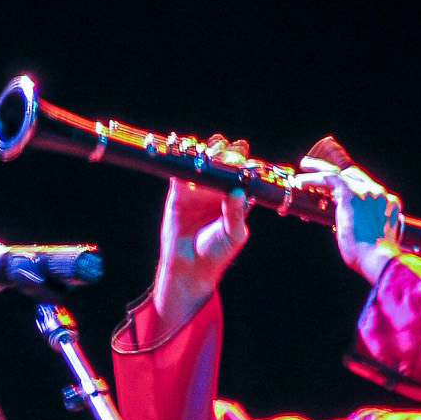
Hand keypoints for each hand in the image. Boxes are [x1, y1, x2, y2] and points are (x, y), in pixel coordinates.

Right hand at [153, 136, 249, 332]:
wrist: (190, 268)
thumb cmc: (216, 254)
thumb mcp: (233, 235)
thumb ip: (236, 214)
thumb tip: (238, 191)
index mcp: (236, 198)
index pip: (240, 173)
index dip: (241, 162)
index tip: (240, 159)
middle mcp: (218, 190)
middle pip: (222, 162)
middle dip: (223, 151)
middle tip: (222, 152)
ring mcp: (199, 189)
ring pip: (202, 162)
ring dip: (204, 151)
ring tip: (206, 151)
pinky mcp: (179, 193)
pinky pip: (181, 172)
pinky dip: (182, 160)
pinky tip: (186, 154)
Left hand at [294, 156, 401, 284]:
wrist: (378, 259)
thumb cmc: (376, 260)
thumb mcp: (376, 242)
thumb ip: (371, 231)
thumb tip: (360, 235)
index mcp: (388, 205)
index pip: (368, 189)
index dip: (351, 188)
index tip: (336, 193)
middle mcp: (379, 193)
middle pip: (354, 175)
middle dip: (337, 173)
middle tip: (321, 172)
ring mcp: (365, 191)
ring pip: (339, 174)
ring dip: (319, 170)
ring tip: (304, 166)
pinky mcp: (350, 193)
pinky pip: (328, 179)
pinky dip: (313, 179)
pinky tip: (300, 181)